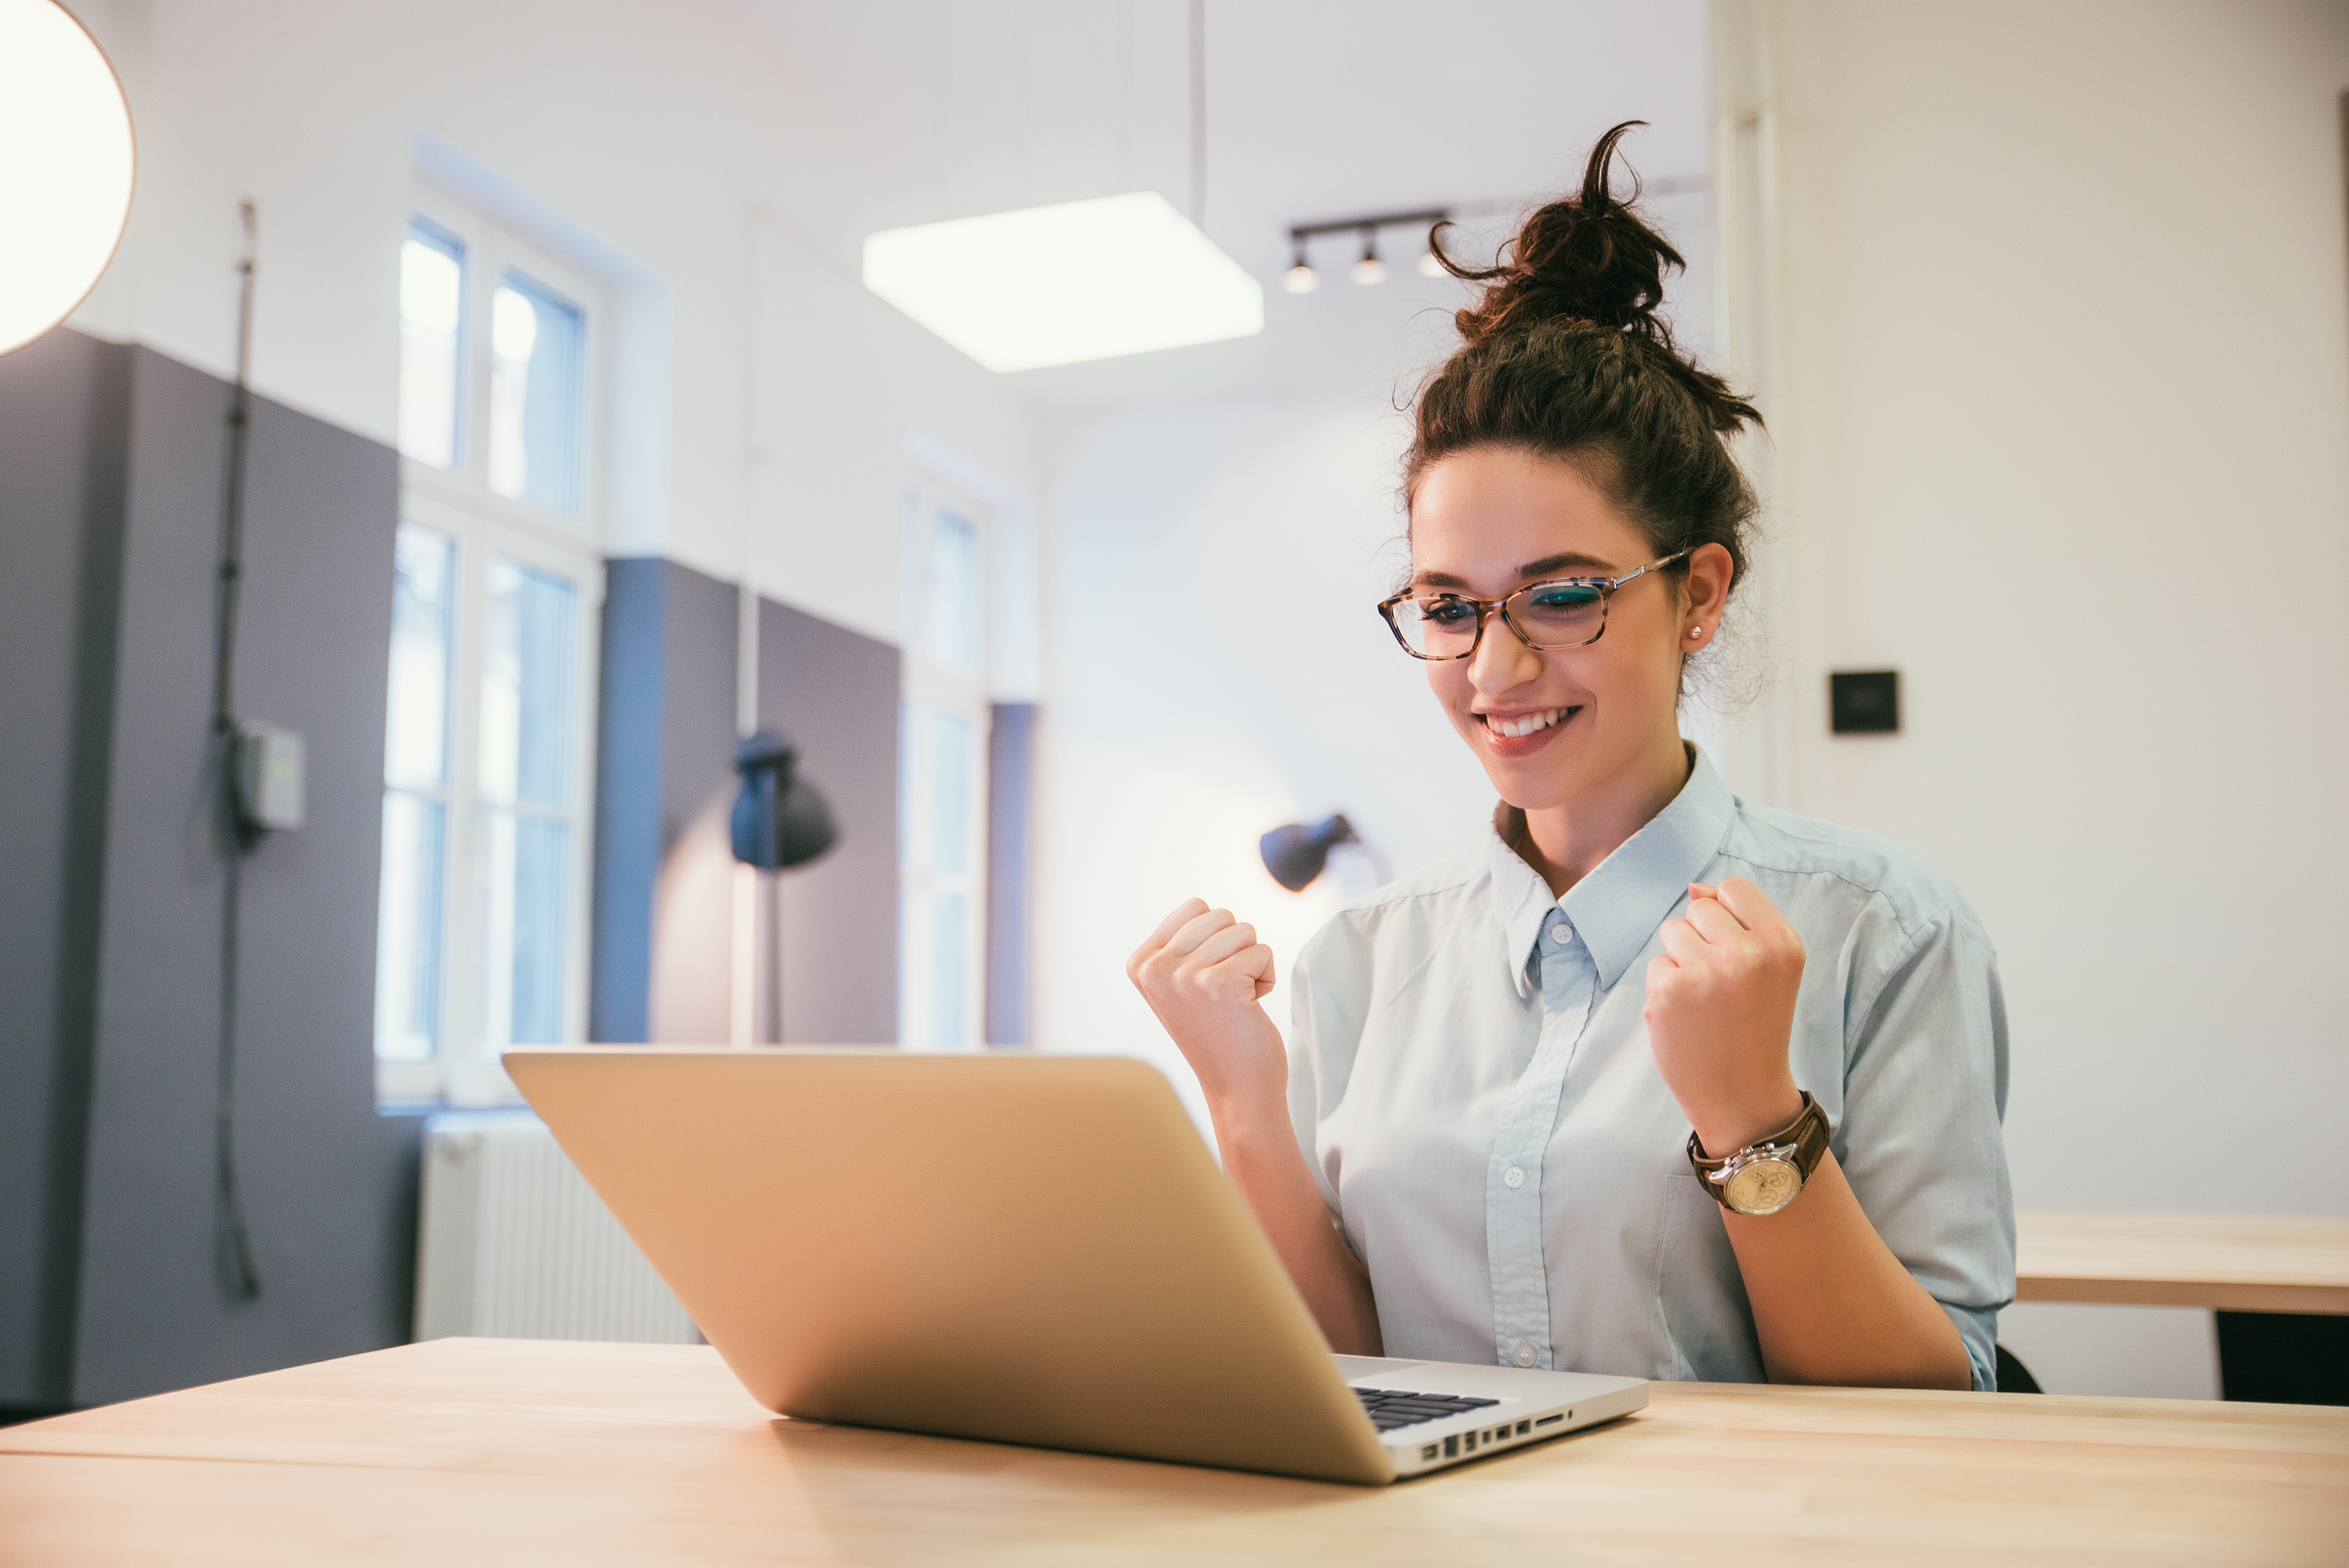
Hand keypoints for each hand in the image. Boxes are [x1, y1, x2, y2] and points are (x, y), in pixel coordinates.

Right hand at [1126, 898, 1287, 1114]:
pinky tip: (1250, 1008)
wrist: (1237, 1090)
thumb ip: (1180, 946)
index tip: (1207, 980)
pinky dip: (1266, 977)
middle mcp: (1156, 968)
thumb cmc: (1217, 1033)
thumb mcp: (1178, 985)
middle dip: (1235, 949)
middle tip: (1226, 993)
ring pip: (1244, 931)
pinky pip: (1262, 951)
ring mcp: (1185, 976)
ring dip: (1251, 963)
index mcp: (1141, 963)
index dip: (1216, 938)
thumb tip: (1201, 907)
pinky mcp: (1220, 983)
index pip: (1196, 907)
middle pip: (1221, 915)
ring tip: (1237, 1001)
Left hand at [1643, 877, 1805, 1154]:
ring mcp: (1706, 971)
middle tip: (1720, 986)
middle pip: (1699, 909)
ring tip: (1704, 1000)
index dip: (1726, 915)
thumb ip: (1740, 921)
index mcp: (1782, 943)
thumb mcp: (1769, 968)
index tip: (1734, 950)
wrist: (1743, 1095)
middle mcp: (1748, 953)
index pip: (1735, 888)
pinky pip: (1656, 964)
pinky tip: (1686, 1017)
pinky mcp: (1669, 990)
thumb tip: (1694, 888)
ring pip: (1673, 932)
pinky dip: (1664, 989)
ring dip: (1680, 961)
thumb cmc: (1755, 1026)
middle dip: (1702, 940)